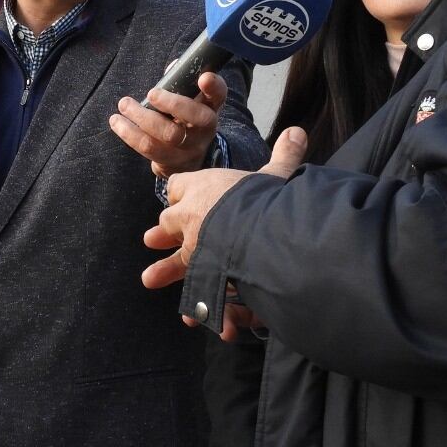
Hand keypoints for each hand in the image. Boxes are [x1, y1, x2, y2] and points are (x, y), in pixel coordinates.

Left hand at [110, 71, 226, 176]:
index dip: (214, 86)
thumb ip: (180, 82)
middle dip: (173, 103)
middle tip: (151, 93)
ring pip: (169, 134)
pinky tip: (117, 122)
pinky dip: (130, 133)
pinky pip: (149, 147)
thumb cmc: (182, 117)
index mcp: (210, 107)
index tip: (203, 77)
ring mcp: (189, 147)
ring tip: (124, 104)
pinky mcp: (170, 160)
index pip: (218, 94)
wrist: (185, 156)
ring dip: (143, 117)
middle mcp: (205, 129)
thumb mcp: (187, 99)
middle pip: (196, 117)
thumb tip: (172, 67)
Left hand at [141, 128, 309, 337]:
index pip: (180, 186)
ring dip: (164, 269)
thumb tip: (297, 131)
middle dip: (163, 231)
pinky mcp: (200, 273)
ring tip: (149, 279)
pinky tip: (189, 316)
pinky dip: (193, 303)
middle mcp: (191, 216)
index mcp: (203, 187)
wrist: (261, 231)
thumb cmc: (266, 198)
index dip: (181, 192)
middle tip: (151, 239)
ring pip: (173, 257)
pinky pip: (193, 288)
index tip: (180, 198)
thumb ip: (285, 155)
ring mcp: (193, 247)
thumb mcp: (278, 174)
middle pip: (169, 221)